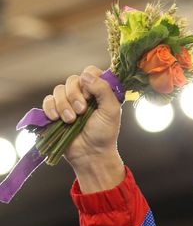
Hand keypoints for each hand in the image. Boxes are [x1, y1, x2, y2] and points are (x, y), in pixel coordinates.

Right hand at [41, 65, 123, 191]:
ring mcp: (67, 102)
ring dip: (63, 105)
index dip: (88, 80)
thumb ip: (104, 90)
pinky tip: (57, 119)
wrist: (90, 154)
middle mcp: (82, 94)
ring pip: (58, 90)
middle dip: (75, 96)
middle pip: (72, 80)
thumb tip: (86, 76)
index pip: (90, 71)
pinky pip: (47, 101)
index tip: (90, 96)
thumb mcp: (111, 111)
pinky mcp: (54, 111)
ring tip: (71, 120)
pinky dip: (50, 109)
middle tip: (81, 112)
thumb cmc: (104, 134)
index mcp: (98, 91)